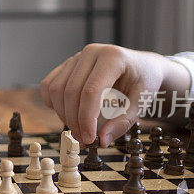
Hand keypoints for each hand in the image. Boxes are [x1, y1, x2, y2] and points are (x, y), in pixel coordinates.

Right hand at [40, 44, 189, 146]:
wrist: (142, 66)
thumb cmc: (143, 82)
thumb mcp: (142, 102)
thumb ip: (123, 121)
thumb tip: (102, 140)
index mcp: (113, 58)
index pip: (91, 91)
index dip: (86, 118)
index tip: (89, 139)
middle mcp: (91, 52)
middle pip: (71, 91)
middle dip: (74, 120)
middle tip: (84, 141)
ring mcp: (76, 57)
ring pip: (56, 89)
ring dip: (63, 114)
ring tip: (78, 130)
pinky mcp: (67, 65)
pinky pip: (49, 85)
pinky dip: (53, 103)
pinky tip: (67, 114)